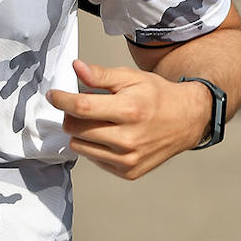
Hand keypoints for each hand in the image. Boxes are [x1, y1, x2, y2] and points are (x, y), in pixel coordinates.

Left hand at [46, 59, 208, 179]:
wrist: (186, 120)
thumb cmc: (157, 96)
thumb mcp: (131, 77)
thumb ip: (101, 75)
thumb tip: (76, 68)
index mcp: (129, 111)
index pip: (82, 108)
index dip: (62, 100)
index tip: (53, 95)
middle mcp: (128, 139)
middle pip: (76, 129)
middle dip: (71, 115)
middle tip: (81, 106)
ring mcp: (128, 160)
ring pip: (80, 146)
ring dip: (80, 132)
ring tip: (98, 120)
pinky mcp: (128, 172)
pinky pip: (93, 159)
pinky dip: (94, 146)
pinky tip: (110, 135)